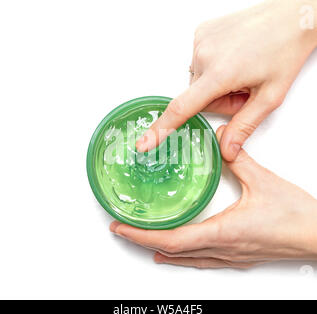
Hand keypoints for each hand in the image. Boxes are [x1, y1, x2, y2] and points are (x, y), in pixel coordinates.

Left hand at [110, 126, 316, 268]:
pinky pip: (201, 261)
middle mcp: (222, 249)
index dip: (143, 235)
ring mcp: (229, 256)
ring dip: (159, 249)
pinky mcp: (237, 256)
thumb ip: (239, 159)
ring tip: (140, 240)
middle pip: (172, 250)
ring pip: (185, 259)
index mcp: (224, 232)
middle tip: (121, 229)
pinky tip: (172, 256)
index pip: (172, 238)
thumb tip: (222, 141)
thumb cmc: (296, 216)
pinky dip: (180, 257)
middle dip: (143, 240)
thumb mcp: (263, 181)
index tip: (121, 227)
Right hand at [136, 0, 316, 160]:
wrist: (291, 14)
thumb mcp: (270, 96)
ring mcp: (200, 41)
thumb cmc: (285, 49)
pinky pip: (200, 62)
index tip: (143, 143)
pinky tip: (233, 57)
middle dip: (218, 100)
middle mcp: (204, 55)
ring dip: (216, 83)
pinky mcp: (201, 33)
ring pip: (199, 81)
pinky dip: (214, 66)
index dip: (160, 129)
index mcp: (220, 73)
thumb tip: (226, 151)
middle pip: (198, 97)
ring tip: (240, 70)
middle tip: (243, 88)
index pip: (182, 108)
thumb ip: (244, 126)